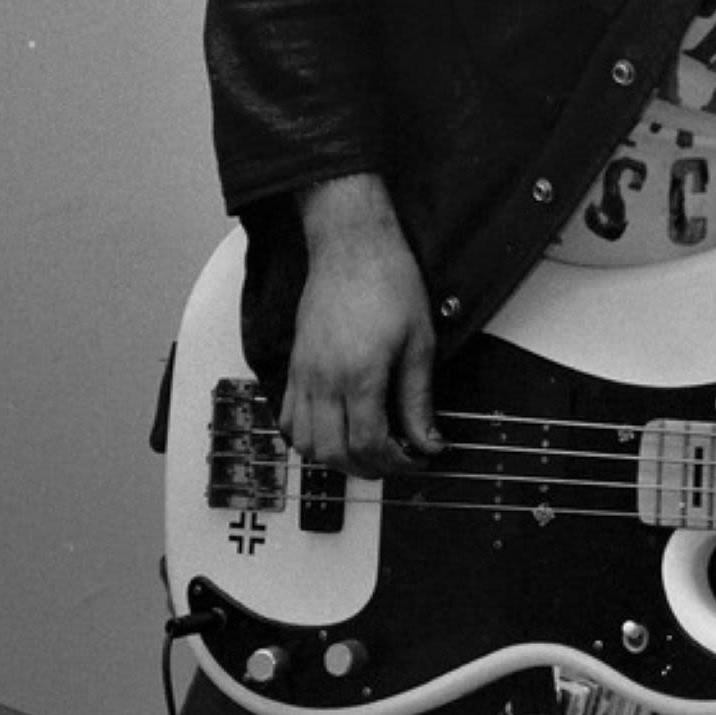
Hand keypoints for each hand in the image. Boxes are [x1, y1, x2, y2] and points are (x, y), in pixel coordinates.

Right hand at [281, 174, 443, 477]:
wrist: (352, 246)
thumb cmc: (390, 283)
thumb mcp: (420, 342)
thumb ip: (419, 398)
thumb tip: (428, 441)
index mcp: (359, 374)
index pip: (370, 444)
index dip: (397, 463)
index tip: (420, 459)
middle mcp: (323, 380)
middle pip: (334, 453)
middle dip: (370, 468)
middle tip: (399, 461)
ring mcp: (303, 374)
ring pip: (305, 444)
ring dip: (336, 458)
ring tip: (369, 450)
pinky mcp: (294, 365)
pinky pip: (287, 419)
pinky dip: (308, 438)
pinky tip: (336, 430)